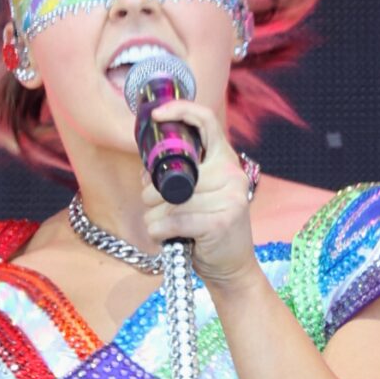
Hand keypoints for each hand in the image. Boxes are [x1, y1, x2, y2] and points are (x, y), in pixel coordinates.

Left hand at [138, 99, 257, 289]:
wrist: (233, 267)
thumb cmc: (208, 230)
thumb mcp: (200, 195)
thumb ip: (180, 176)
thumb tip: (146, 169)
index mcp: (226, 160)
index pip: (206, 121)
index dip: (181, 110)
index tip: (157, 115)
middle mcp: (231, 174)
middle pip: (172, 173)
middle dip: (151, 195)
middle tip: (156, 210)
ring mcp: (229, 198)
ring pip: (169, 201)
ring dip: (154, 218)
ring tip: (163, 228)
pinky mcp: (219, 222)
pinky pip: (173, 220)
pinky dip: (159, 231)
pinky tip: (164, 237)